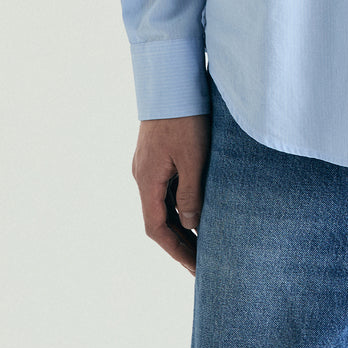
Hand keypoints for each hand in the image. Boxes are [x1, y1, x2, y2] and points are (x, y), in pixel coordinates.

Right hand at [132, 114, 210, 275]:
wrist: (172, 78)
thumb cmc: (185, 116)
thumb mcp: (194, 158)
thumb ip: (191, 195)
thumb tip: (191, 227)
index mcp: (147, 180)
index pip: (157, 229)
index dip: (177, 251)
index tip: (196, 269)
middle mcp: (143, 175)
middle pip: (158, 219)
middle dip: (180, 242)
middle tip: (204, 263)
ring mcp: (148, 163)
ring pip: (163, 203)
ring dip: (181, 224)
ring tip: (205, 241)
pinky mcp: (158, 152)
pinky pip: (167, 187)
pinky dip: (181, 204)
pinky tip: (198, 207)